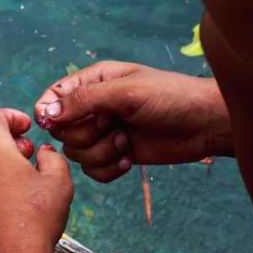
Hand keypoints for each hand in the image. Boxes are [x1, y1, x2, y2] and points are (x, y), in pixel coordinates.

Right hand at [33, 61, 232, 182]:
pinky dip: (108, 169)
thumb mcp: (126, 92)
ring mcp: (104, 132)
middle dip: (85, 134)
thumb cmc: (172, 98)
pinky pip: (92, 170)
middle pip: (61, 130)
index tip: (56, 124)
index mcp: (93, 82)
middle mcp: (94, 107)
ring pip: (76, 152)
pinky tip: (128, 159)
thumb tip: (47, 113)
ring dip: (100, 153)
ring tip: (125, 143)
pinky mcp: (115, 154)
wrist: (206, 125)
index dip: (49, 113)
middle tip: (112, 126)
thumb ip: (85, 100)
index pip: (53, 97)